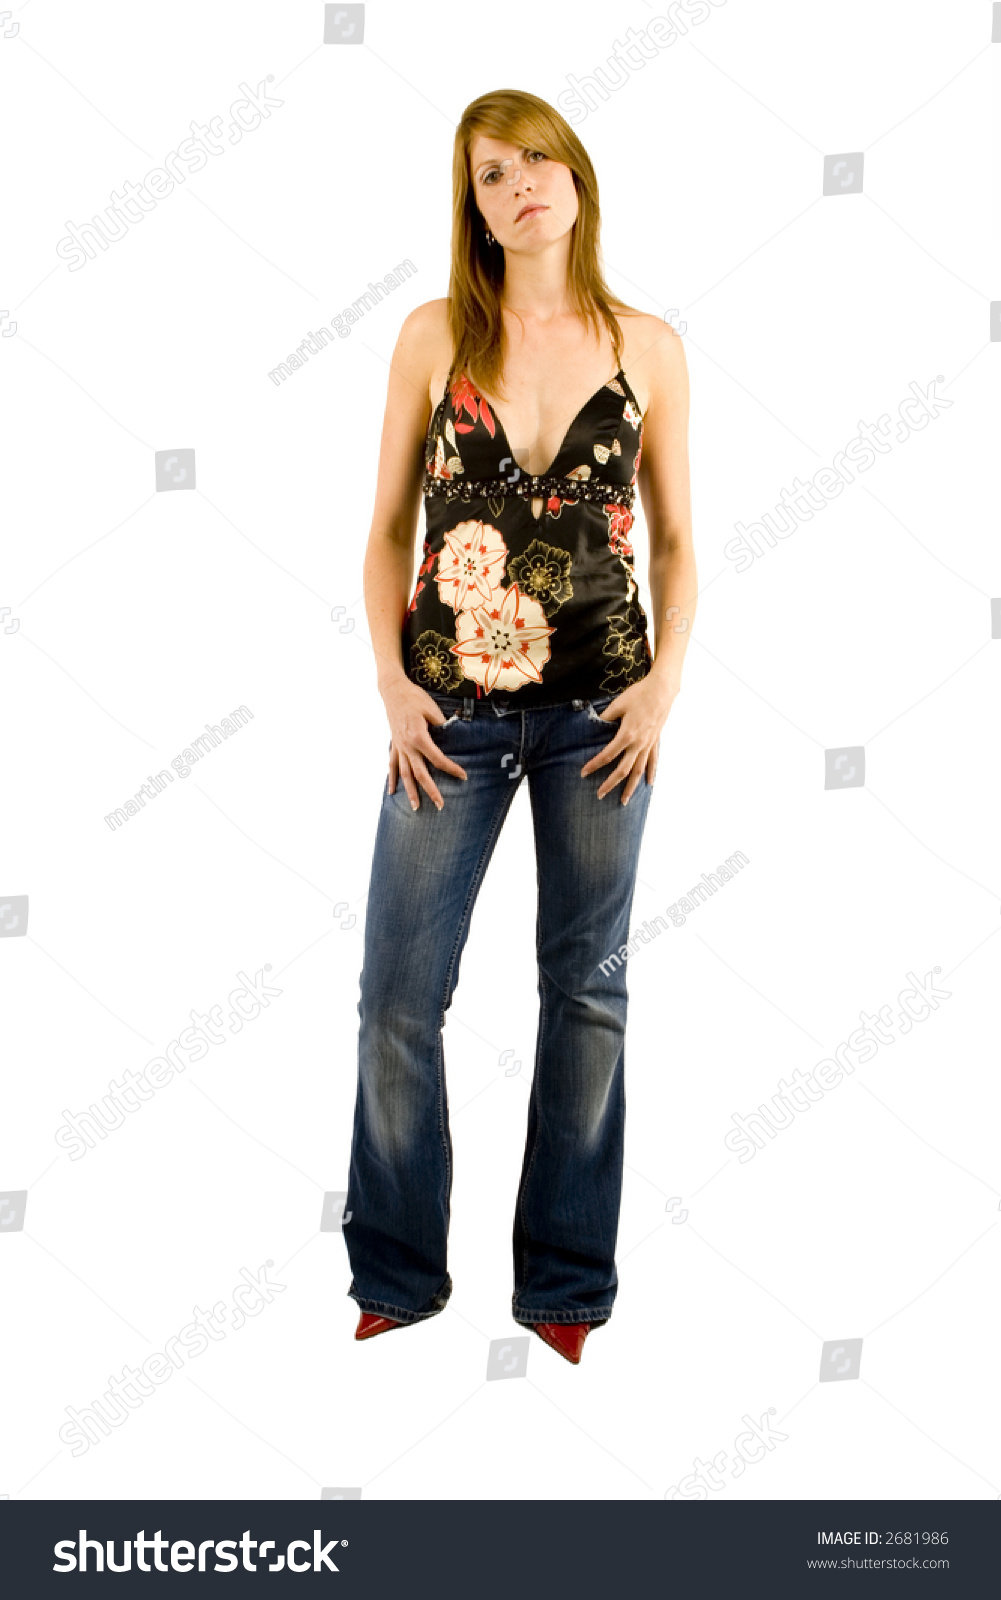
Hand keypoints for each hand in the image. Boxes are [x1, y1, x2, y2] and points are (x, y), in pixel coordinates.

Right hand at [381, 676, 467, 810]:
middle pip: (420, 773)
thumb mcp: (432, 709)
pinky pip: (391, 766)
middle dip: (431, 791)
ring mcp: (398, 747)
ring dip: (410, 792)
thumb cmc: (414, 698)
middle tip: (440, 805)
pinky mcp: (393, 745)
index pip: (438, 759)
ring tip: (415, 808)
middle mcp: (407, 746)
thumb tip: (454, 735)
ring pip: (404, 774)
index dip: (452, 769)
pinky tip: (392, 793)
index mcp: (419, 737)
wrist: (393, 690)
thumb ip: (443, 725)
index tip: (463, 776)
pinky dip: (392, 779)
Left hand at [580, 671, 678, 802]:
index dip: (594, 765)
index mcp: (627, 735)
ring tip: (624, 801)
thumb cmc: (639, 694)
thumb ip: (605, 718)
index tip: (584, 773)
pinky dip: (651, 773)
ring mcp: (649, 744)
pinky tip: (648, 784)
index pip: (607, 755)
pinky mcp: (655, 741)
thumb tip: (594, 726)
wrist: (662, 689)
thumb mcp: (618, 704)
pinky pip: (653, 761)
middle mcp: (639, 743)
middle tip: (600, 795)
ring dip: (631, 787)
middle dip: (610, 784)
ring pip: (639, 771)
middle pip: (623, 770)